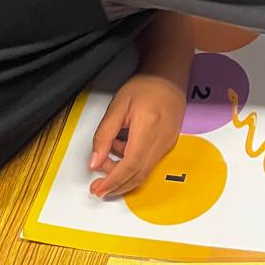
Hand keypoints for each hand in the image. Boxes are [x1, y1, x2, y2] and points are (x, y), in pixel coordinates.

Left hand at [89, 73, 186, 198]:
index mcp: (149, 126)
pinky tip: (123, 150)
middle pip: (139, 174)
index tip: (98, 188)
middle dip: (117, 184)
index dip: (114, 181)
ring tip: (110, 155)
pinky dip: (133, 165)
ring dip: (124, 174)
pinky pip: (150, 163)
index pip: (131, 164)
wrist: (168, 76)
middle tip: (98, 185)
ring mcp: (168, 143)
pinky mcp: (169, 143)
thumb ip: (104, 135)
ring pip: (144, 171)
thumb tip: (95, 161)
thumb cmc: (145, 86)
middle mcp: (162, 138)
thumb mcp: (117, 106)